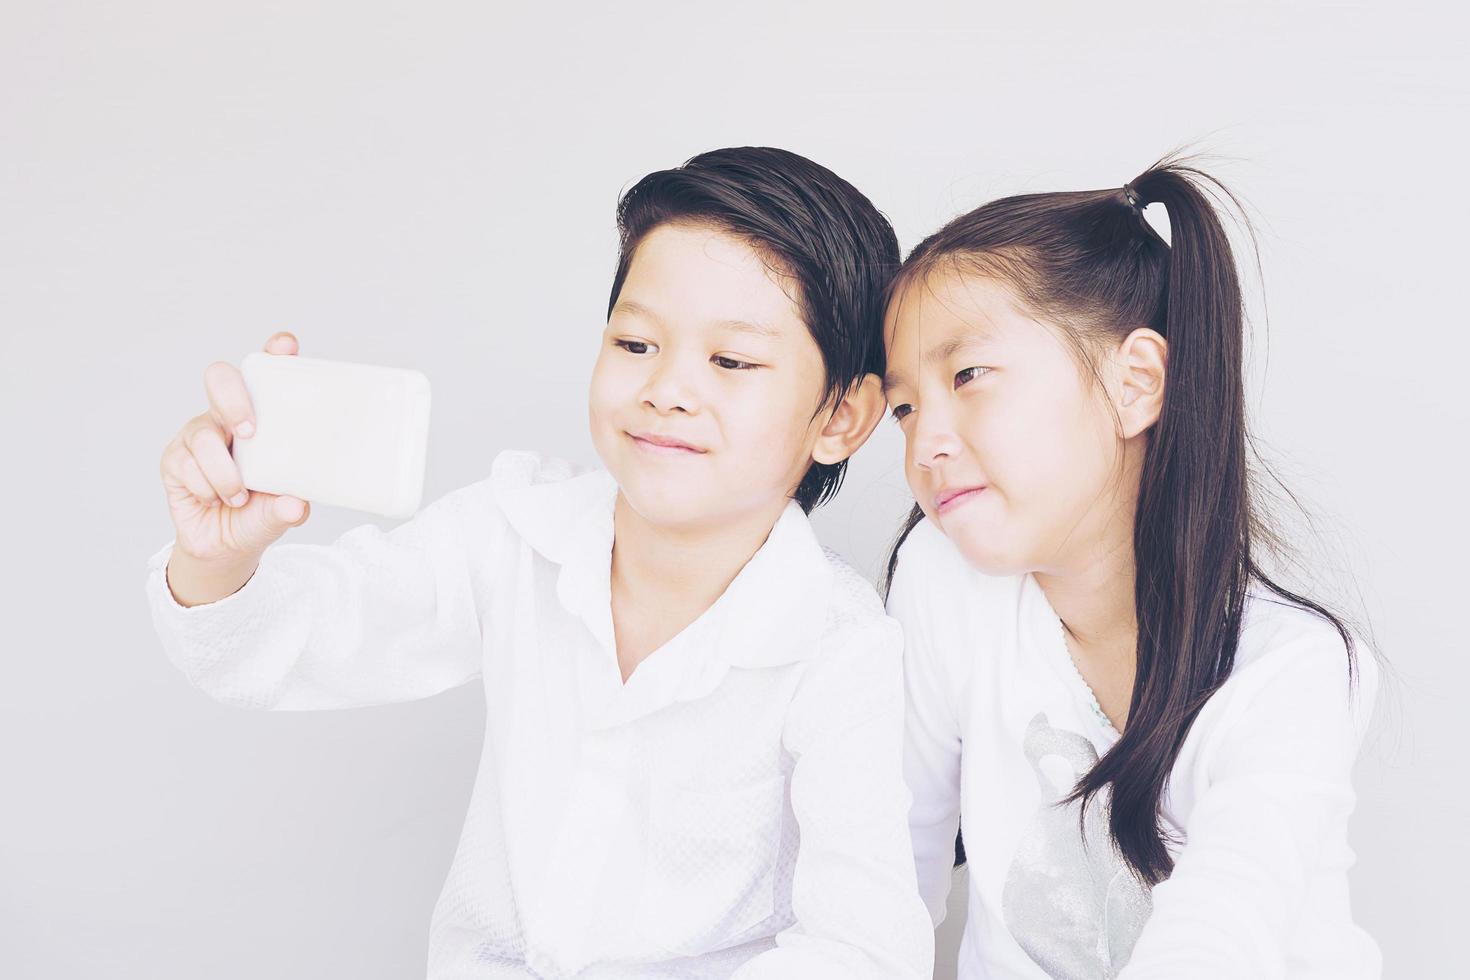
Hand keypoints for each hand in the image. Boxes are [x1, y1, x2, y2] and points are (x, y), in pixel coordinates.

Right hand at [159, 331, 311, 564]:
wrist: (226, 547)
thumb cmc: (260, 514)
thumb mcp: (282, 512)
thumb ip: (288, 507)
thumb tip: (295, 504)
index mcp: (263, 417)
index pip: (266, 374)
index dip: (274, 354)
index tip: (285, 346)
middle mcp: (228, 416)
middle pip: (221, 379)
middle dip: (233, 399)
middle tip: (249, 432)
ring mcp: (199, 434)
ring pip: (205, 436)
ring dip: (225, 473)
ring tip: (239, 496)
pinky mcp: (175, 457)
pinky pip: (187, 465)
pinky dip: (207, 489)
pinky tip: (216, 500)